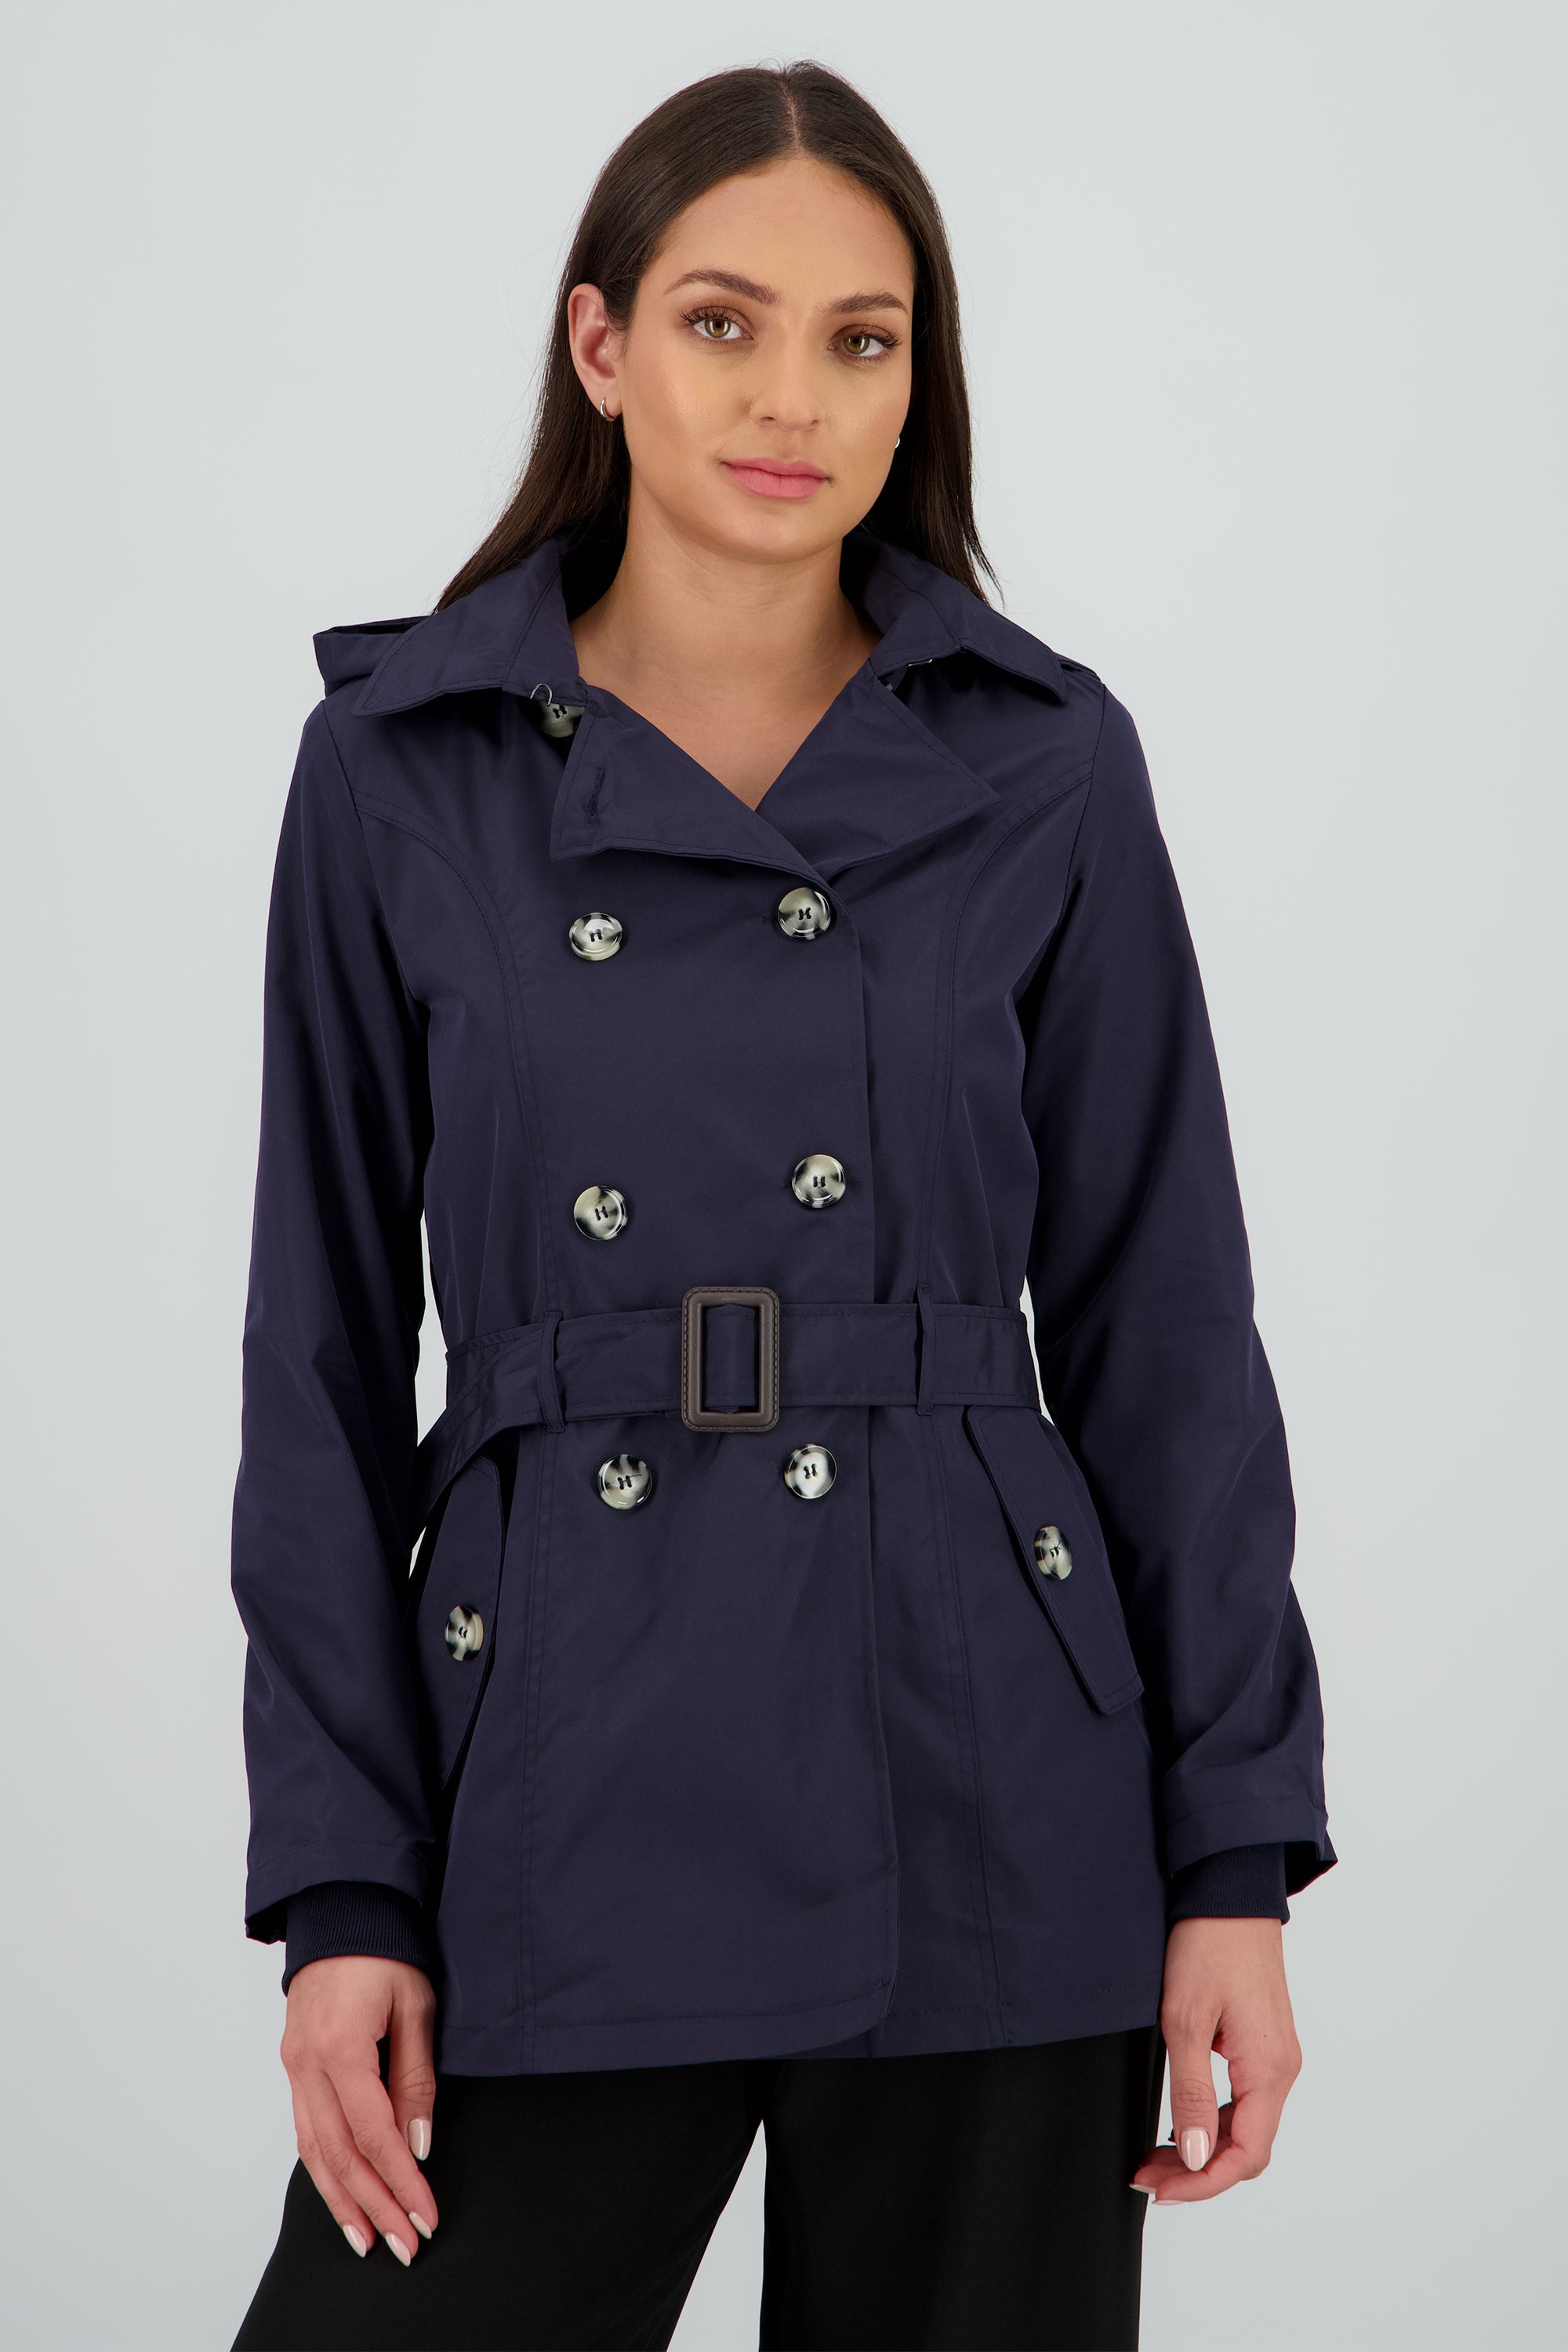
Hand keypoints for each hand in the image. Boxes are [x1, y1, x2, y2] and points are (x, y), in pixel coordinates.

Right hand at [280, 1956, 438, 2261]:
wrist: (342, 1909)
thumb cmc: (386, 1948)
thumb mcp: (416, 2006)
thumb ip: (415, 2078)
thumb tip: (418, 2143)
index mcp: (340, 2048)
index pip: (375, 2135)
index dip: (402, 2182)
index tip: (425, 2216)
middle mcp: (307, 2065)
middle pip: (340, 2155)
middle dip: (374, 2205)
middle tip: (404, 2244)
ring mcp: (294, 2067)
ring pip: (315, 2151)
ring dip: (343, 2199)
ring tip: (369, 2239)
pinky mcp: (293, 2066)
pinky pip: (306, 2130)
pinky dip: (324, 2170)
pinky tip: (342, 2195)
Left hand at [1132, 1917, 1301, 2204]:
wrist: (1229, 1889)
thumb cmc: (1208, 1944)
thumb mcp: (1186, 2021)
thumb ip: (1193, 2094)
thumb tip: (1196, 2157)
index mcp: (1270, 2070)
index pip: (1246, 2155)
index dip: (1203, 2183)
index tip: (1160, 2190)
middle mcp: (1281, 2069)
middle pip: (1247, 2147)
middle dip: (1197, 2171)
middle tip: (1146, 2175)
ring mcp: (1274, 2056)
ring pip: (1245, 2126)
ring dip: (1203, 2147)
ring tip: (1155, 2155)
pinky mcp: (1262, 2042)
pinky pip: (1244, 2099)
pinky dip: (1213, 2119)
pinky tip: (1182, 2121)